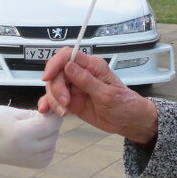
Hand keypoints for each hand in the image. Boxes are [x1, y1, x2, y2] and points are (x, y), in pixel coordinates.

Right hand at [0, 106, 61, 168]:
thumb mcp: (15, 112)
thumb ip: (37, 114)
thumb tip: (56, 115)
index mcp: (22, 134)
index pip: (52, 123)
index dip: (53, 113)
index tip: (47, 107)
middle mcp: (28, 150)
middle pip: (54, 133)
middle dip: (49, 123)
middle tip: (35, 117)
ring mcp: (30, 160)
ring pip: (53, 143)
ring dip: (48, 134)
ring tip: (31, 129)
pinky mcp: (32, 165)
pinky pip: (49, 153)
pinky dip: (46, 145)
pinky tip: (34, 139)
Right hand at [39, 47, 157, 144]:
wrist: (130, 122)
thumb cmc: (125, 105)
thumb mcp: (108, 94)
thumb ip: (87, 80)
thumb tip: (69, 66)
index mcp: (92, 66)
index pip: (68, 55)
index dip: (55, 63)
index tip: (48, 77)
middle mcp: (81, 74)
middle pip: (57, 72)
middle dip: (56, 88)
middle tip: (65, 102)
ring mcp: (75, 87)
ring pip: (54, 86)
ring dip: (53, 98)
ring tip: (64, 111)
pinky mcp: (72, 100)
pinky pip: (55, 98)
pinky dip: (48, 103)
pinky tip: (46, 110)